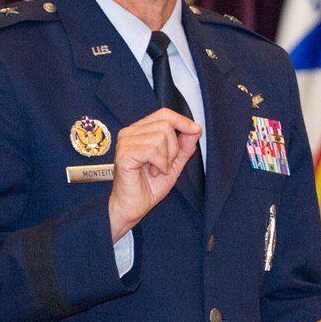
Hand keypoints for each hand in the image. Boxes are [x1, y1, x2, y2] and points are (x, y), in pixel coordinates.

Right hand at [107, 109, 200, 239]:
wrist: (132, 207)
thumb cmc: (148, 187)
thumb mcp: (174, 164)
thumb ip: (184, 146)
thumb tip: (195, 128)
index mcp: (140, 131)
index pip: (164, 114)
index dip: (182, 121)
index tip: (195, 130)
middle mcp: (130, 133)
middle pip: (166, 124)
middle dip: (174, 148)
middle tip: (165, 165)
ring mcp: (125, 142)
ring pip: (161, 137)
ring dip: (166, 159)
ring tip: (156, 170)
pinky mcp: (125, 153)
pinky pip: (153, 150)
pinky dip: (160, 164)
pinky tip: (153, 173)